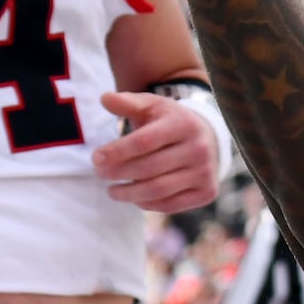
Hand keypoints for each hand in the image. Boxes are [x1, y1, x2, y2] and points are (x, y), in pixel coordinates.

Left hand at [94, 87, 224, 213]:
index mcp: (183, 124)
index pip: (144, 141)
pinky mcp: (207, 192)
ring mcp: (205, 172)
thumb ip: (127, 102)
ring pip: (158, 190)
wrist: (208, 139)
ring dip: (128, 194)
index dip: (117, 152)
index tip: (96, 158)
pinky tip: (134, 198)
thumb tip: (105, 98)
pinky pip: (170, 205)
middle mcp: (199, 148)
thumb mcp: (151, 106)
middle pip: (149, 168)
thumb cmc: (169, 122)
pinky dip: (147, 204)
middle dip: (119, 173)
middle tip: (100, 174)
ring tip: (112, 191)